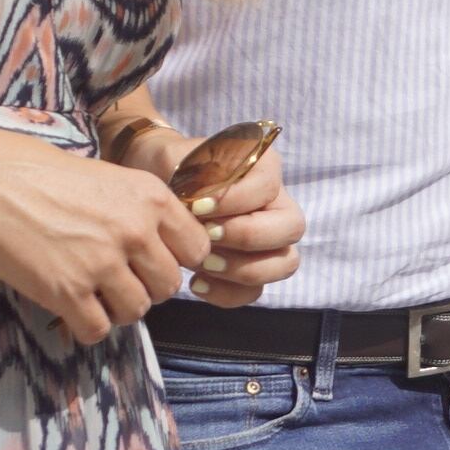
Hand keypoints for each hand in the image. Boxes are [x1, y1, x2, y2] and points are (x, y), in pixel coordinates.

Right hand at [0, 116, 215, 346]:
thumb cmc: (44, 176)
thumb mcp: (111, 178)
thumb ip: (143, 210)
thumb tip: (162, 245)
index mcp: (151, 198)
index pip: (196, 249)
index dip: (177, 260)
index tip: (154, 262)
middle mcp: (136, 231)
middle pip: (168, 285)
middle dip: (146, 287)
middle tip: (120, 279)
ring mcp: (103, 264)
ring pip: (137, 310)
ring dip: (118, 309)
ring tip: (95, 294)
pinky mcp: (69, 292)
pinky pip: (98, 329)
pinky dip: (88, 326)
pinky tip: (74, 309)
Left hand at [111, 116, 307, 307]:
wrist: (157, 183)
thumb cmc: (170, 166)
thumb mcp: (175, 157)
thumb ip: (194, 175)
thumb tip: (205, 205)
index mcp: (264, 166)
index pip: (267, 187)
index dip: (233, 201)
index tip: (196, 207)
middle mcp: (276, 203)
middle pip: (292, 227)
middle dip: (246, 237)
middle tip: (207, 236)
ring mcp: (269, 239)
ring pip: (285, 263)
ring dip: (243, 269)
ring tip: (203, 264)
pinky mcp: (251, 267)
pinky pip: (255, 291)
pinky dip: (227, 292)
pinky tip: (196, 282)